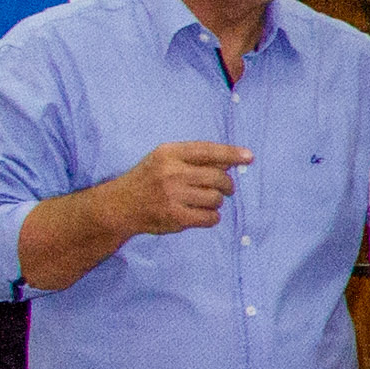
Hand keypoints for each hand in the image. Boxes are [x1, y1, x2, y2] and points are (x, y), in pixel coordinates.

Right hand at [110, 140, 250, 237]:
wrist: (120, 206)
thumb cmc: (149, 179)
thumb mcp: (164, 159)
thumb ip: (194, 158)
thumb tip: (231, 162)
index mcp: (168, 153)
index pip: (208, 151)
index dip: (231, 154)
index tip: (249, 157)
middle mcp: (171, 172)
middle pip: (218, 178)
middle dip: (227, 185)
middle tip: (225, 189)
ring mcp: (172, 195)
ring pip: (216, 199)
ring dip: (216, 202)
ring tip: (203, 201)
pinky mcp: (175, 216)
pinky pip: (210, 218)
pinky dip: (211, 217)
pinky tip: (201, 214)